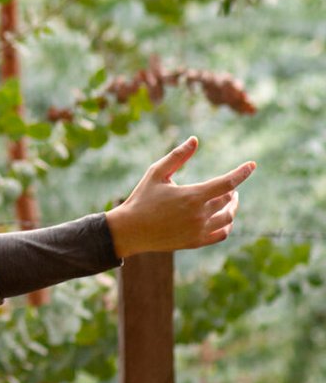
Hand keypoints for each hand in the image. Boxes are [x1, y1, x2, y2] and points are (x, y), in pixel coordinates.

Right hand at [105, 137, 255, 259]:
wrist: (130, 230)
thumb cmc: (142, 198)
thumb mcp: (156, 173)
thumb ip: (177, 156)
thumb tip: (195, 140)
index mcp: (192, 196)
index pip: (227, 183)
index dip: (241, 173)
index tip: (252, 165)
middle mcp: (199, 215)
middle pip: (228, 199)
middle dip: (232, 190)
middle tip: (231, 186)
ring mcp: (199, 230)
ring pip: (228, 217)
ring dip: (232, 206)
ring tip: (230, 199)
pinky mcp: (195, 242)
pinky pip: (221, 234)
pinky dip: (227, 225)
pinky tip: (224, 218)